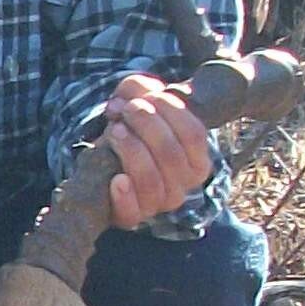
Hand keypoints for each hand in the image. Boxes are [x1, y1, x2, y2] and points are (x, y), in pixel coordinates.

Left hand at [99, 72, 214, 227]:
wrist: (107, 161)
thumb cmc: (132, 130)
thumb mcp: (137, 102)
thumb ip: (138, 88)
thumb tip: (132, 95)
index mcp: (197, 160)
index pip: (194, 134)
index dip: (169, 111)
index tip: (145, 98)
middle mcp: (184, 185)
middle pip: (170, 153)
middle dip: (145, 125)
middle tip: (126, 111)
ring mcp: (160, 203)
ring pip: (151, 179)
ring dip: (131, 150)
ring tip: (115, 131)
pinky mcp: (133, 217)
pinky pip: (134, 210)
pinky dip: (124, 194)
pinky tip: (116, 178)